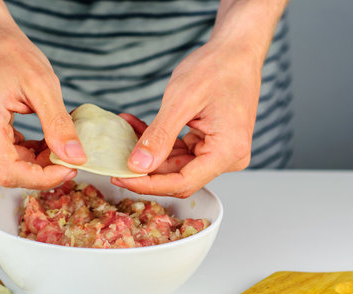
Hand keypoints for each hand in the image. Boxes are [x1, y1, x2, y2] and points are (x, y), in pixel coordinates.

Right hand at [0, 1, 85, 188]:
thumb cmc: (8, 53)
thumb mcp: (42, 85)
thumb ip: (58, 124)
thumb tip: (75, 157)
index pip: (11, 172)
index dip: (44, 179)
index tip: (72, 169)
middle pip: (14, 172)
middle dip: (48, 168)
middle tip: (74, 152)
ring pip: (15, 165)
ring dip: (43, 159)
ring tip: (62, 137)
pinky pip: (12, 155)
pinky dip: (35, 151)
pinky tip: (49, 138)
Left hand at [112, 41, 260, 197]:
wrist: (237, 51)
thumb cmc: (217, 67)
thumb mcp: (182, 100)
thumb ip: (160, 135)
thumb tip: (138, 165)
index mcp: (228, 151)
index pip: (182, 183)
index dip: (148, 184)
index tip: (119, 177)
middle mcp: (229, 158)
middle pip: (179, 176)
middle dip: (146, 166)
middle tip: (115, 154)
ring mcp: (222, 153)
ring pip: (177, 165)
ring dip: (150, 151)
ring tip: (126, 128)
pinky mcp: (213, 145)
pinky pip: (182, 151)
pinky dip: (160, 141)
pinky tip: (139, 126)